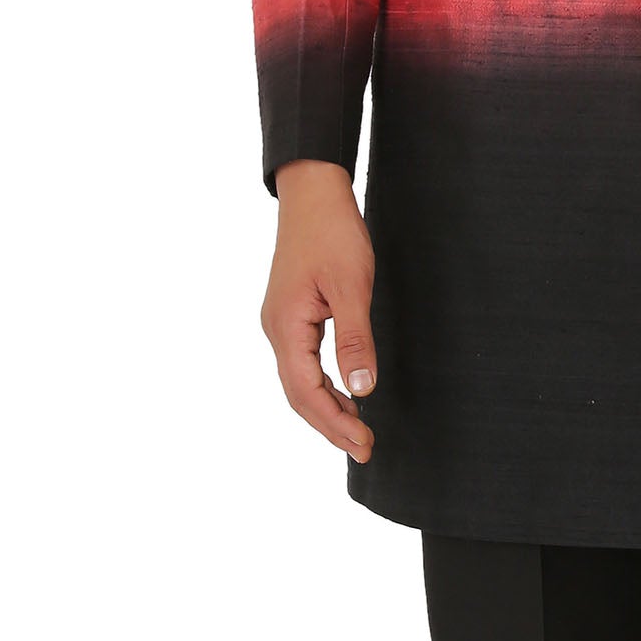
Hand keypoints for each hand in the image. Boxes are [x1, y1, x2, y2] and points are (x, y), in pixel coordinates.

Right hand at [261, 160, 378, 464]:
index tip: (363, 443)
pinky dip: (322, 386)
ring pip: (299, 381)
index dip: (334, 423)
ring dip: (327, 409)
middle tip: (364, 449)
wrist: (312, 192)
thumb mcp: (351, 286)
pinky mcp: (290, 315)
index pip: (306, 392)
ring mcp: (280, 323)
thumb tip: (362, 390)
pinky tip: (344, 394)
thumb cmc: (332, 232)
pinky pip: (302, 363)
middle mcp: (276, 329)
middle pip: (298, 394)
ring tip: (356, 431)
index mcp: (286, 326)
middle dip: (330, 425)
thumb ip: (355, 340)